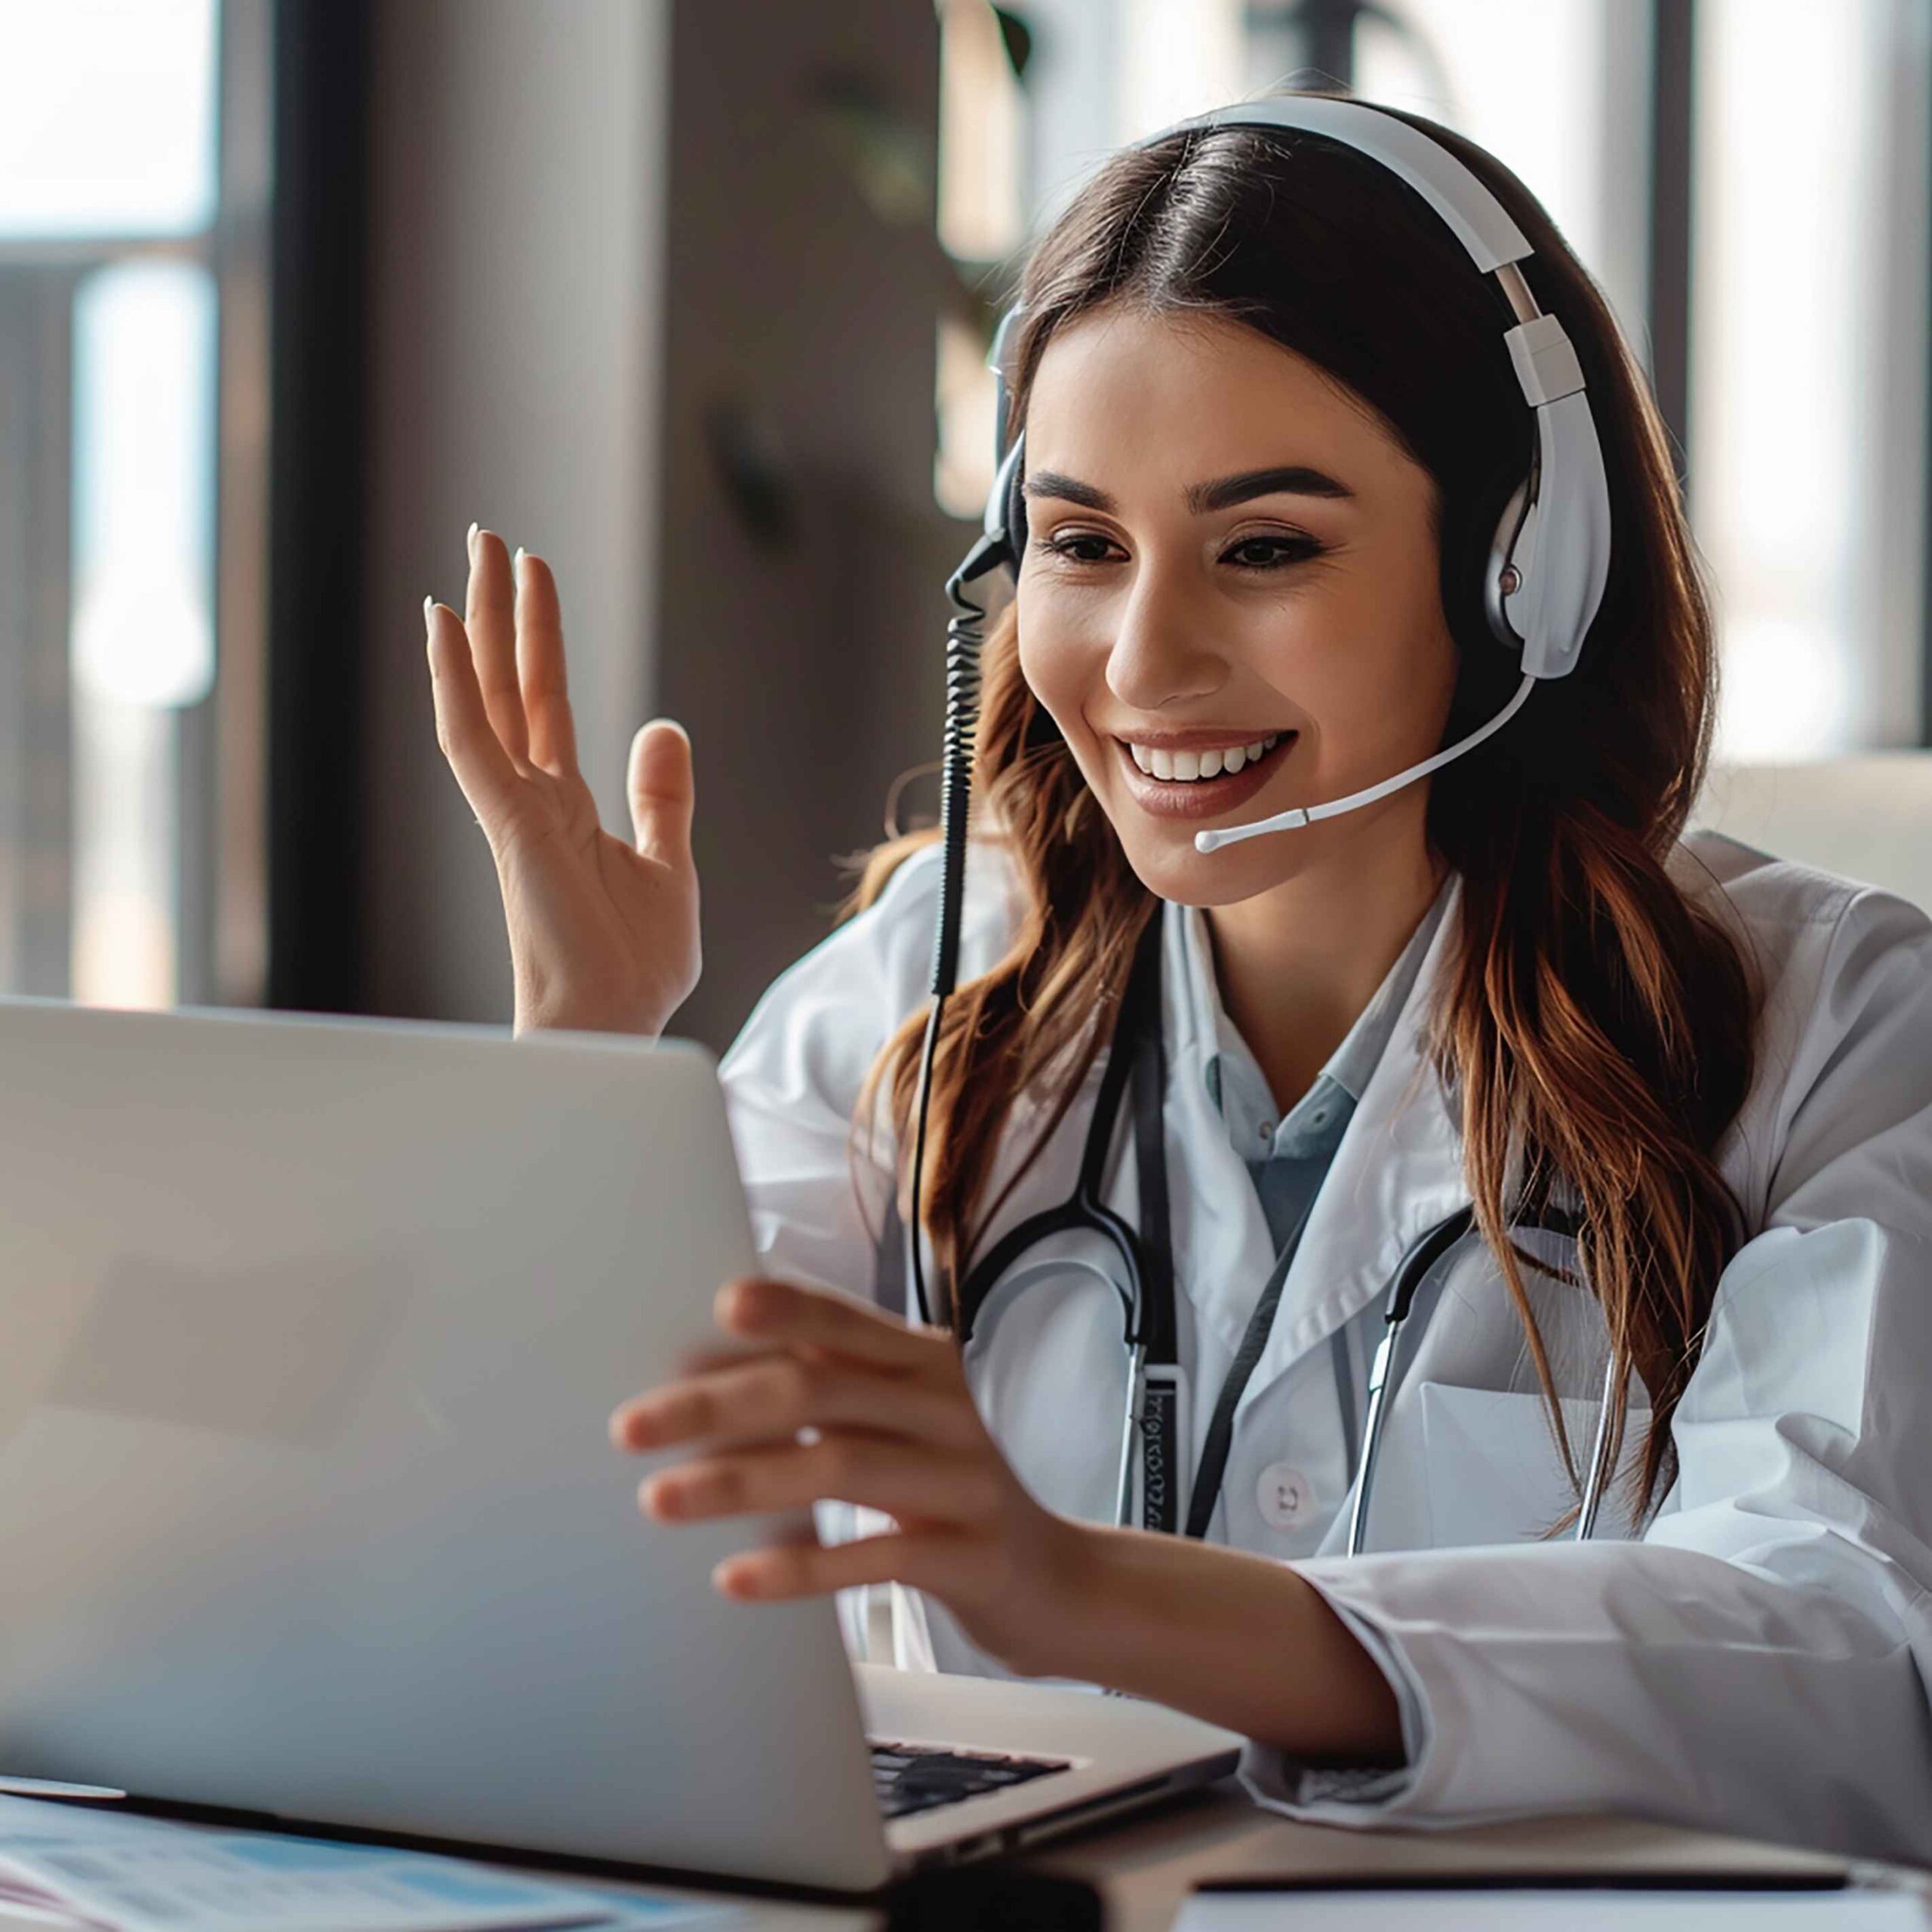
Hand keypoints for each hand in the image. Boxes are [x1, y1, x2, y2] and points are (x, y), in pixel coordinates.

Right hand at [425, 527, 699, 1037]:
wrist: (614, 1022)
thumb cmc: (634, 963)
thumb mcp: (668, 862)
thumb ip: (661, 795)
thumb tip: (664, 726)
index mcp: (563, 805)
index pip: (543, 703)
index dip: (536, 639)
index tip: (530, 578)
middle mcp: (530, 797)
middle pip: (509, 683)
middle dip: (499, 609)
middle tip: (488, 537)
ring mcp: (513, 807)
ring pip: (486, 694)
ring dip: (478, 622)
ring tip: (477, 551)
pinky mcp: (508, 822)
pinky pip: (470, 739)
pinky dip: (452, 681)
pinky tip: (441, 624)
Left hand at [609, 1278, 1096, 1679]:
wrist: (1060, 1585)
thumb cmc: (950, 1496)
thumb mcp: (899, 1428)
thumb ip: (826, 1394)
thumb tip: (699, 1380)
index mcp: (923, 1362)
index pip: (840, 1320)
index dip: (779, 1310)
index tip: (711, 1309)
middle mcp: (947, 1406)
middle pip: (821, 1386)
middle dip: (718, 1404)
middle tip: (631, 1427)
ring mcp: (965, 1479)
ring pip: (840, 1465)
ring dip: (740, 1482)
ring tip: (660, 1499)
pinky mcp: (971, 1555)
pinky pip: (877, 1553)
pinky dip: (802, 1565)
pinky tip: (737, 1577)